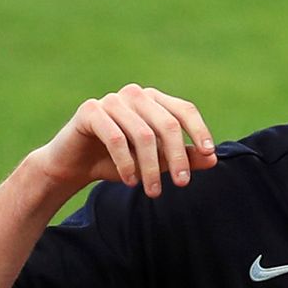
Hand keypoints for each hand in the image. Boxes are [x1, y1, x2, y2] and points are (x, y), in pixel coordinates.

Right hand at [30, 84, 216, 196]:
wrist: (73, 165)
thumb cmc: (119, 162)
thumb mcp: (155, 162)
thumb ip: (183, 158)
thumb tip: (213, 159)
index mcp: (154, 100)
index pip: (184, 110)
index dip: (199, 131)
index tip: (208, 154)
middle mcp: (135, 95)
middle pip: (167, 124)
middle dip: (177, 157)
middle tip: (182, 184)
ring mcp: (111, 100)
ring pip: (143, 134)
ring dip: (151, 167)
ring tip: (153, 192)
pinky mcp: (90, 110)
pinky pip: (115, 137)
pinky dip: (126, 162)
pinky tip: (130, 181)